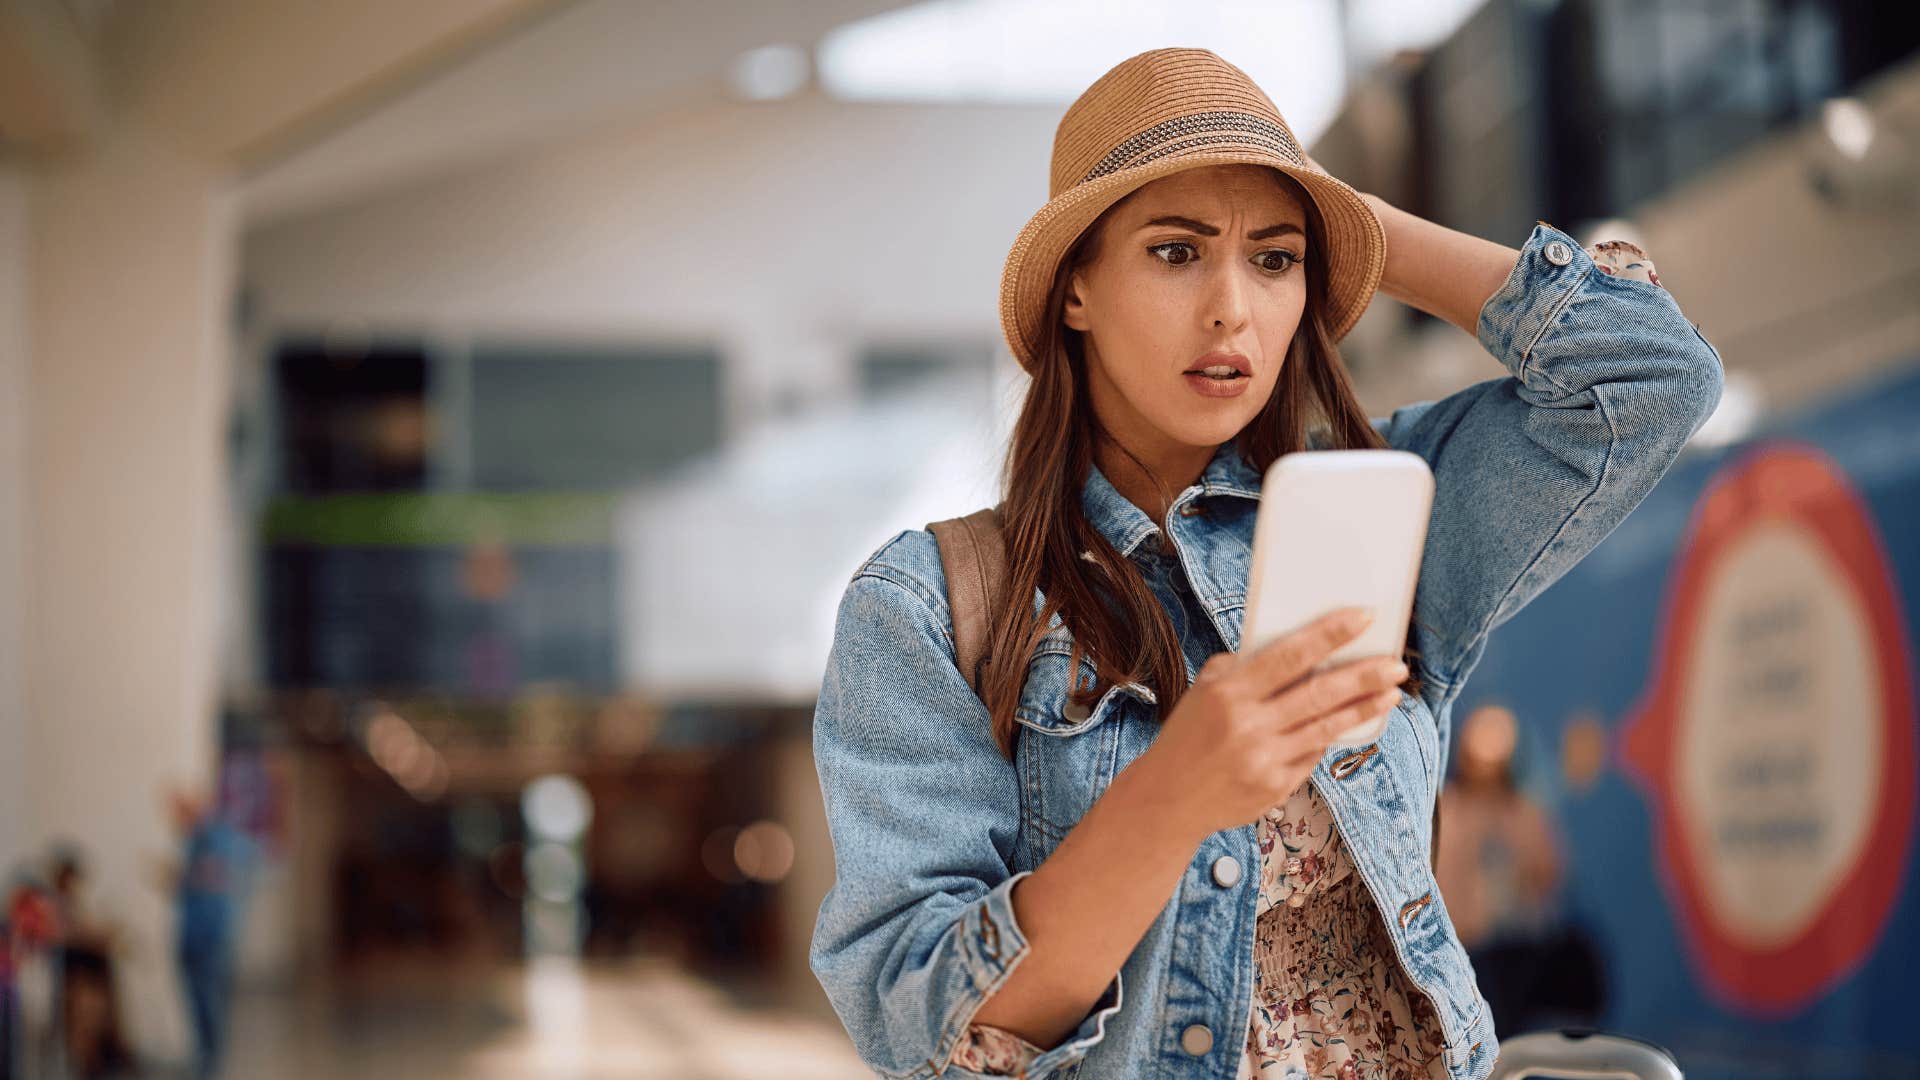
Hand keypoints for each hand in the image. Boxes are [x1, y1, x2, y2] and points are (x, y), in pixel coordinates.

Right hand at [1143, 608, 1406, 838]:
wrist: (1168, 799)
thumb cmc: (1188, 736)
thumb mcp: (1204, 691)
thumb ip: (1243, 668)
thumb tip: (1294, 649)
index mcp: (1229, 692)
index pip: (1290, 655)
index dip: (1330, 634)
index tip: (1363, 617)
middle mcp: (1249, 725)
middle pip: (1319, 693)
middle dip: (1364, 675)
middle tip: (1396, 664)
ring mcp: (1265, 758)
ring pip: (1327, 726)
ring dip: (1364, 707)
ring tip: (1391, 692)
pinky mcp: (1276, 786)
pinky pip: (1314, 753)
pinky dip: (1333, 734)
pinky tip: (1352, 721)